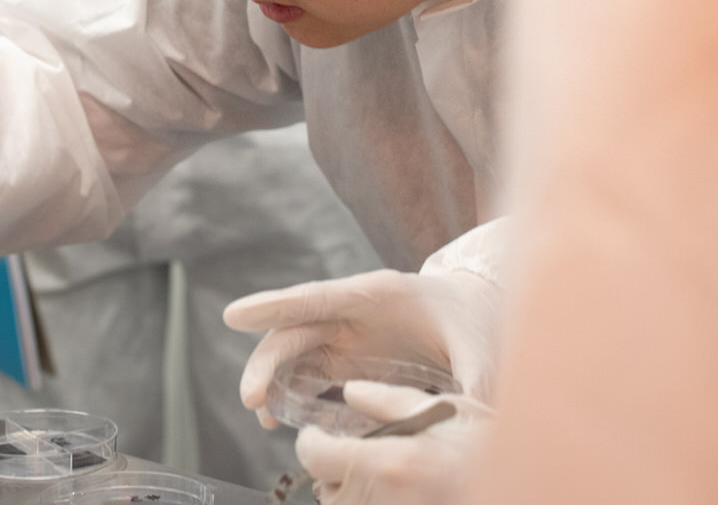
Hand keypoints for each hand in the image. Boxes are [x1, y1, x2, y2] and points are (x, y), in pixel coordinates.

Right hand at [225, 266, 503, 427]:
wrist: (480, 316)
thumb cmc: (480, 326)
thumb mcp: (484, 354)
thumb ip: (474, 385)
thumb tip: (470, 423)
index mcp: (379, 294)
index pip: (317, 297)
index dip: (275, 305)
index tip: (233, 315)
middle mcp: (352, 312)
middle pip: (295, 330)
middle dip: (268, 361)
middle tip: (252, 398)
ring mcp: (345, 335)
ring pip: (293, 355)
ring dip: (272, 382)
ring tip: (263, 416)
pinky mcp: (346, 359)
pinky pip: (306, 374)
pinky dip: (288, 394)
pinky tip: (280, 419)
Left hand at [294, 383, 488, 504]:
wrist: (530, 485)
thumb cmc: (493, 449)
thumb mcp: (446, 411)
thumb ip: (390, 400)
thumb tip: (351, 392)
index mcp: (391, 464)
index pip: (316, 456)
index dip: (313, 442)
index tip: (321, 435)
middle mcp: (384, 502)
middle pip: (325, 491)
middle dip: (333, 471)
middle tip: (356, 455)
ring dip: (350, 496)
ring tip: (382, 477)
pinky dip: (373, 503)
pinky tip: (400, 492)